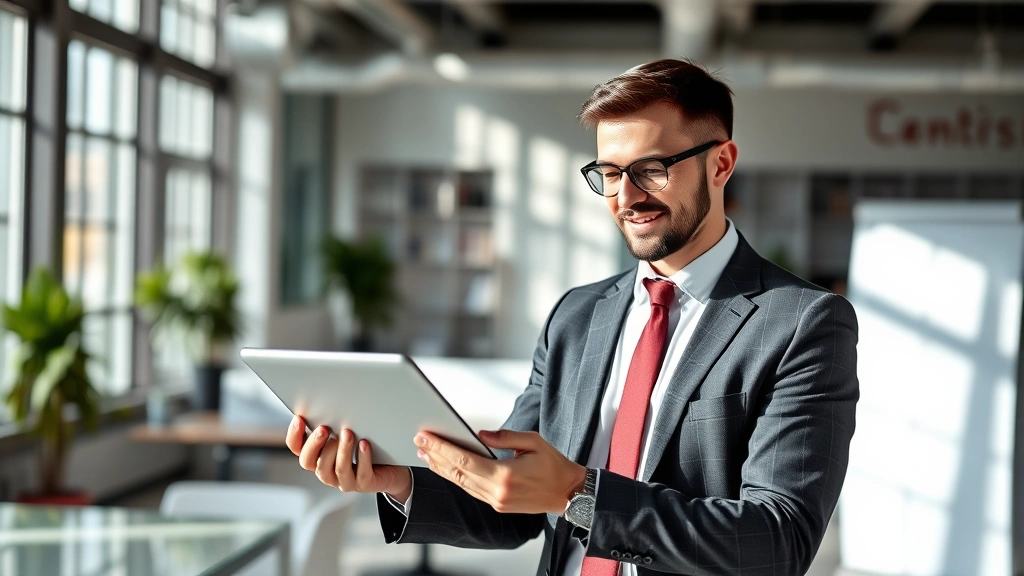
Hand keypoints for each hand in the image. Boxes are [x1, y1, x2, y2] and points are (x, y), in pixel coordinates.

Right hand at [285, 415, 411, 500]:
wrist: (390, 465)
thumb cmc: (362, 443)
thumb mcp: (345, 432)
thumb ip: (333, 423)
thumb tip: (327, 401)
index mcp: (317, 457)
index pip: (297, 449)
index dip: (294, 435)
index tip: (299, 418)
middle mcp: (326, 471)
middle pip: (309, 462)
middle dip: (315, 445)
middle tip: (324, 429)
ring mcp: (344, 480)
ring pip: (337, 469)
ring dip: (341, 450)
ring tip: (347, 433)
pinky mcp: (364, 483)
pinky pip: (361, 473)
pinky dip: (363, 458)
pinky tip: (364, 443)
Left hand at [414, 429, 585, 514]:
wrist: (568, 493)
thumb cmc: (553, 465)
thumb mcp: (533, 441)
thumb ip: (505, 437)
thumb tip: (480, 434)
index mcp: (505, 475)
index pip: (464, 460)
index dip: (441, 448)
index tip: (426, 437)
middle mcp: (497, 492)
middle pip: (457, 473)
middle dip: (435, 456)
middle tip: (419, 442)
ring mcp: (496, 501)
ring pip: (461, 484)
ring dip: (441, 469)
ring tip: (425, 454)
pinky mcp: (498, 505)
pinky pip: (471, 490)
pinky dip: (456, 478)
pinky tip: (446, 469)